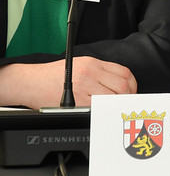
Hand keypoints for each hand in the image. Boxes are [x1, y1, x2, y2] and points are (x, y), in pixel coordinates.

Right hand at [0, 57, 136, 108]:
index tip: (131, 92)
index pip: (124, 73)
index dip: (132, 84)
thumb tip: (118, 85)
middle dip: (128, 97)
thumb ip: (99, 72)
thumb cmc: (52, 76)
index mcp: (93, 63)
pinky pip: (97, 107)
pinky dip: (103, 111)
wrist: (30, 82)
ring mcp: (84, 86)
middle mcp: (90, 72)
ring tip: (114, 109)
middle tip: (125, 104)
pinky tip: (102, 112)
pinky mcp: (76, 100)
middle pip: (122, 86)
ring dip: (117, 105)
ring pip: (112, 97)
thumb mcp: (78, 65)